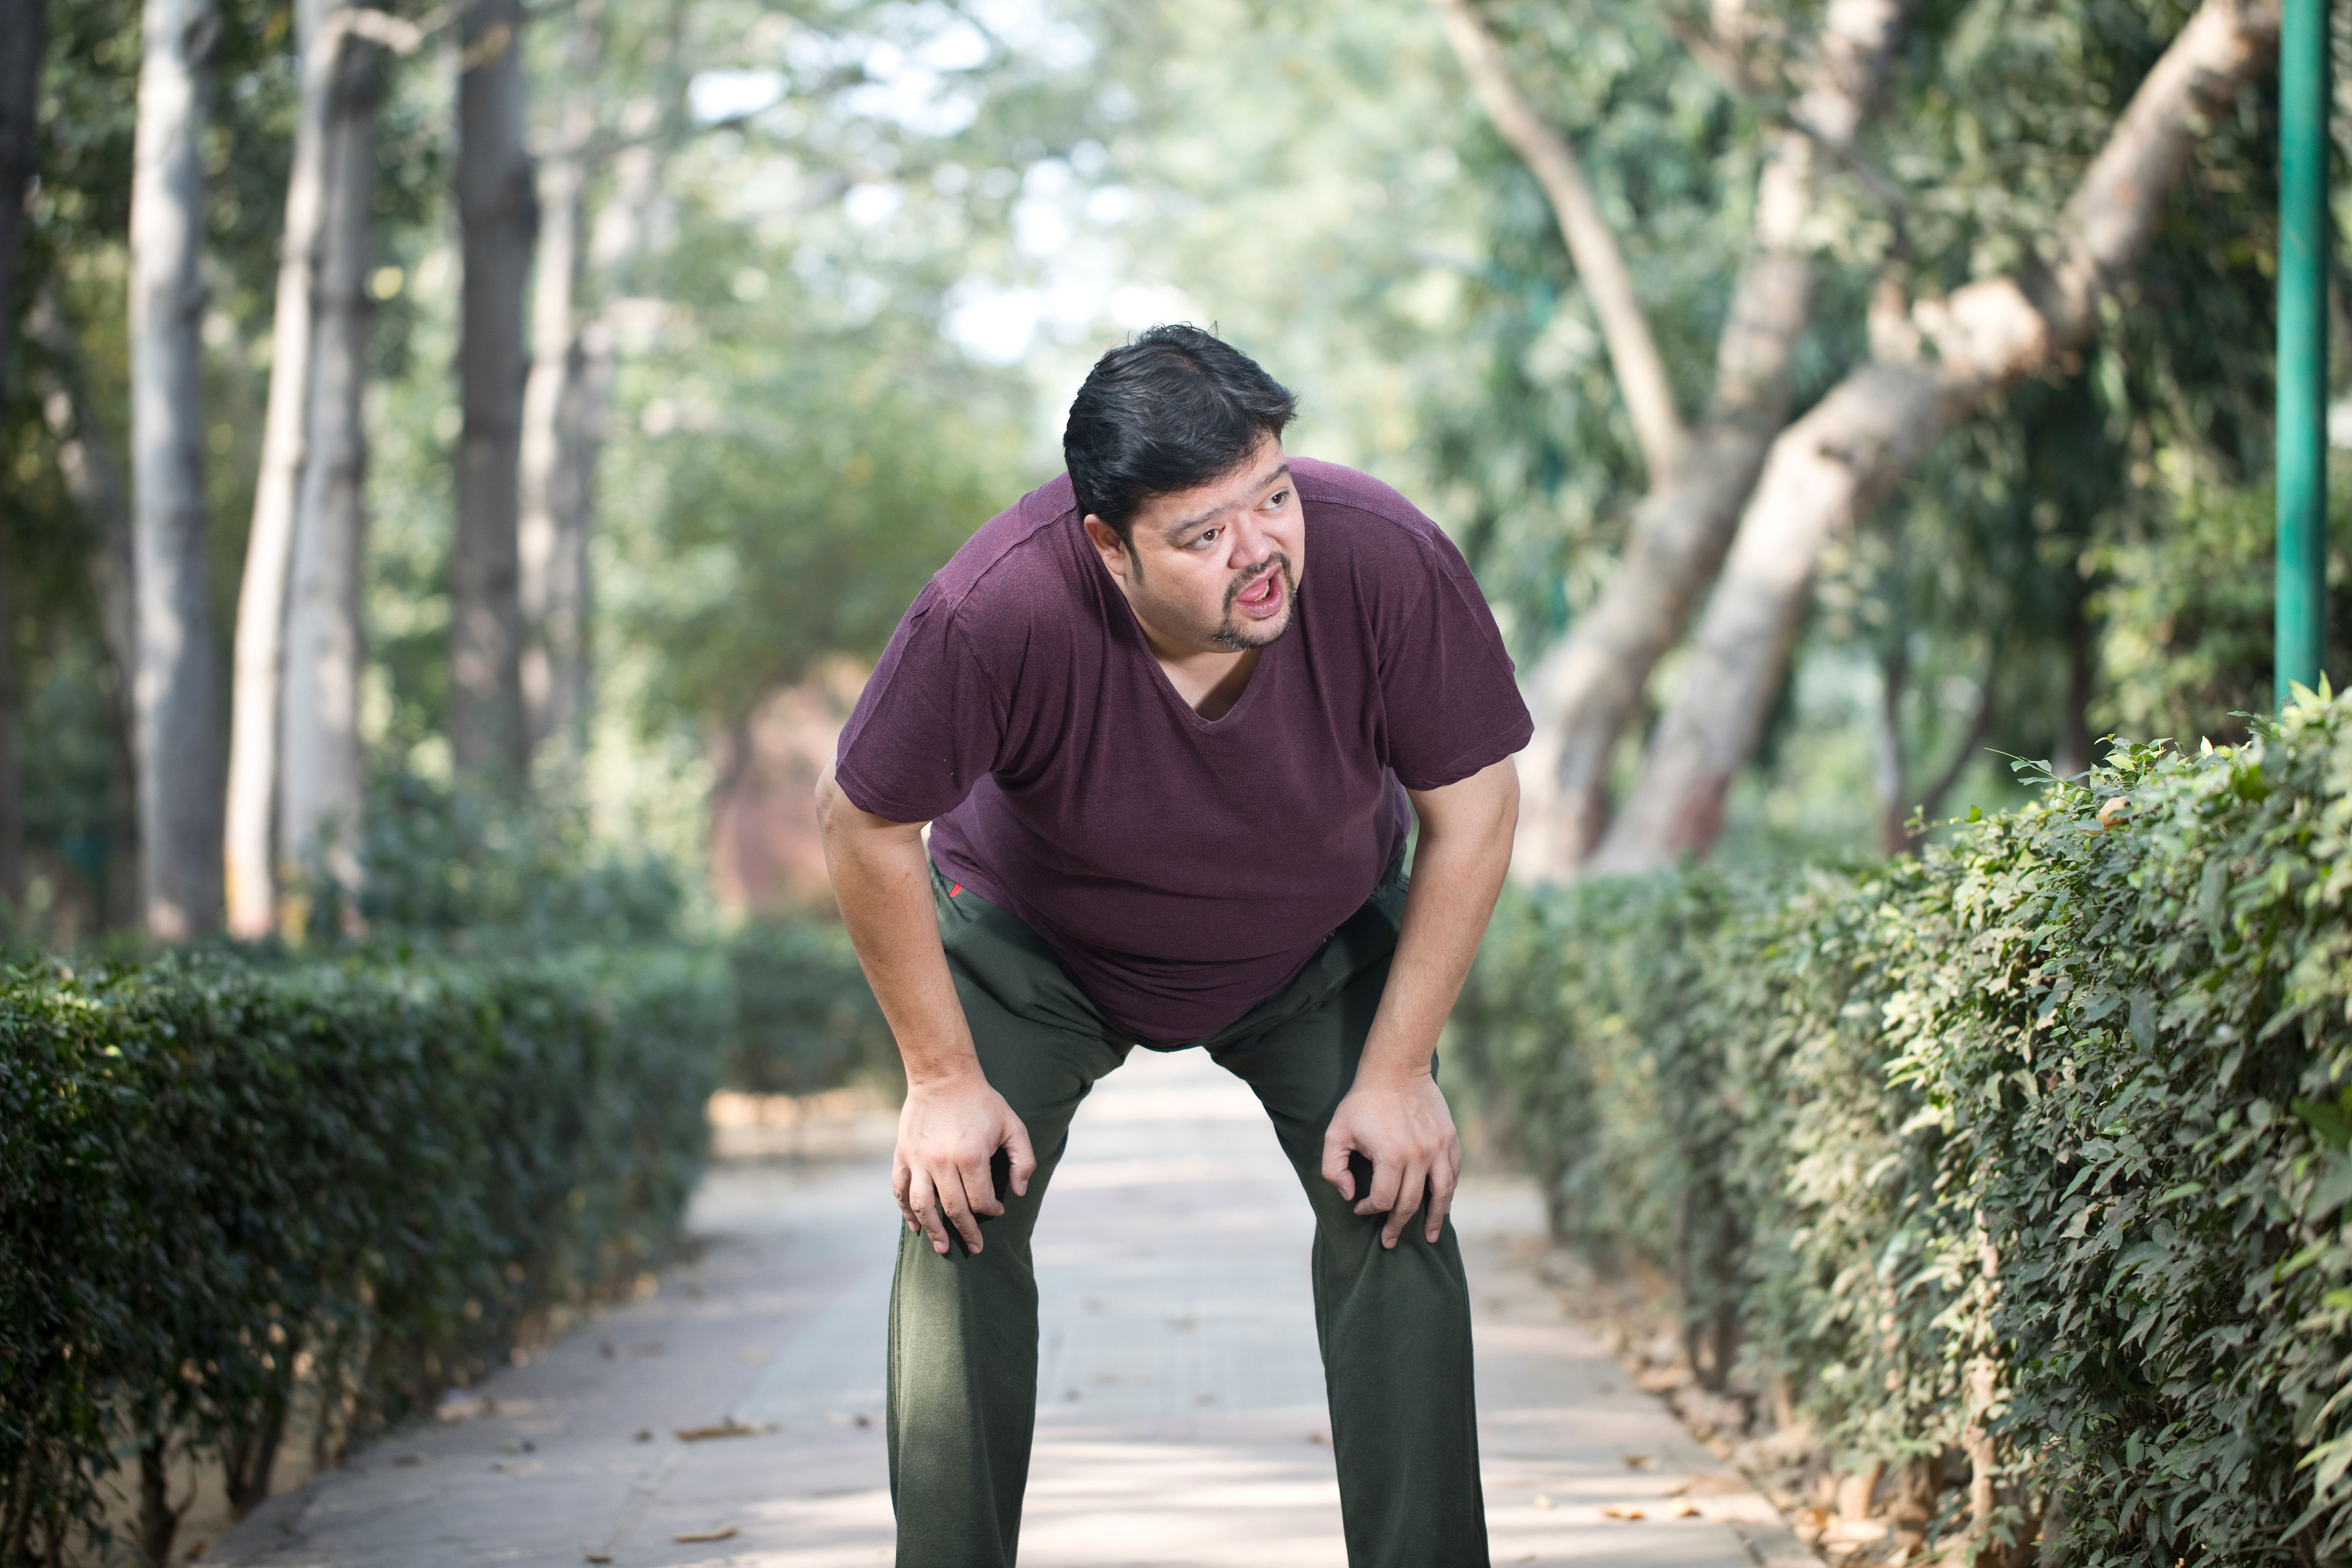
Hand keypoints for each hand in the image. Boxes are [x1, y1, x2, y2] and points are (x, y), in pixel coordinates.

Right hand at [894, 1071, 1036, 1255]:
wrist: (943, 1077)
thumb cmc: (982, 1103)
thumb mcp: (1013, 1125)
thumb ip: (1024, 1160)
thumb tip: (1018, 1192)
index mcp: (971, 1156)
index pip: (981, 1200)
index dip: (992, 1210)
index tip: (998, 1210)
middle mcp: (942, 1162)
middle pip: (954, 1209)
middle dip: (967, 1232)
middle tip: (976, 1247)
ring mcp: (919, 1160)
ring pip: (922, 1206)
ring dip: (933, 1231)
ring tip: (942, 1248)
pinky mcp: (903, 1155)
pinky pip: (900, 1190)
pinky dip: (906, 1211)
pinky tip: (915, 1226)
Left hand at [1319, 1071, 1461, 1248]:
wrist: (1395, 1069)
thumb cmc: (1362, 1102)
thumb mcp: (1335, 1133)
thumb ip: (1333, 1168)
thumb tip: (1350, 1194)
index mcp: (1391, 1157)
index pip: (1384, 1199)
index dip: (1371, 1210)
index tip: (1361, 1208)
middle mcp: (1419, 1156)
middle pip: (1411, 1203)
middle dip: (1398, 1225)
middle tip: (1390, 1240)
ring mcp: (1438, 1148)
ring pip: (1442, 1194)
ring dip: (1436, 1218)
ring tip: (1431, 1236)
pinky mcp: (1450, 1139)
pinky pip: (1453, 1173)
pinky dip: (1448, 1192)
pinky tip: (1443, 1203)